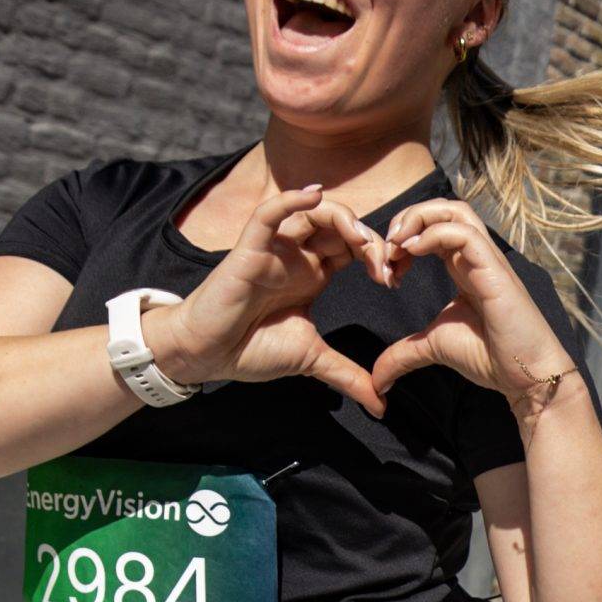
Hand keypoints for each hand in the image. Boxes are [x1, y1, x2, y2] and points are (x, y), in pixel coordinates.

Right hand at [154, 185, 388, 415]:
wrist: (208, 355)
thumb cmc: (252, 349)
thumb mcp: (312, 360)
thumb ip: (348, 376)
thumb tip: (381, 405)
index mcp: (315, 274)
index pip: (356, 248)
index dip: (379, 255)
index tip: (393, 280)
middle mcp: (298, 256)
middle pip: (341, 226)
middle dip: (370, 238)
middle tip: (386, 263)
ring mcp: (275, 249)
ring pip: (312, 213)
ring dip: (342, 218)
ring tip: (360, 237)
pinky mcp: (250, 249)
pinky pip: (268, 214)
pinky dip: (290, 200)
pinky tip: (314, 195)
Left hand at [369, 200, 576, 413]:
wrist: (524, 376)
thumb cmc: (489, 357)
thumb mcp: (434, 347)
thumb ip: (404, 354)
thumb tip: (377, 380)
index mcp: (462, 266)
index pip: (433, 226)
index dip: (404, 235)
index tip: (386, 265)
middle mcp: (475, 257)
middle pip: (443, 208)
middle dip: (409, 217)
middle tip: (387, 245)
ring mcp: (486, 260)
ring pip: (455, 211)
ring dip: (419, 219)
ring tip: (398, 244)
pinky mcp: (495, 271)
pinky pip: (466, 234)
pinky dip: (434, 234)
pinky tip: (414, 253)